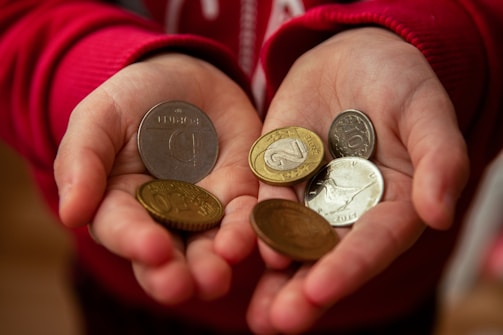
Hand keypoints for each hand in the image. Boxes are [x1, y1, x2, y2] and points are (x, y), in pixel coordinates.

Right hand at [54, 53, 261, 303]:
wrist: (186, 76)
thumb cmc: (134, 98)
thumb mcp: (100, 118)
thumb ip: (83, 161)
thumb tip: (71, 216)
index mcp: (120, 203)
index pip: (123, 229)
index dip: (135, 242)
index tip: (152, 250)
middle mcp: (162, 217)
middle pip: (166, 254)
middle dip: (173, 274)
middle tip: (182, 286)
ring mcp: (204, 209)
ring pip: (207, 246)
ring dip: (212, 266)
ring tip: (215, 280)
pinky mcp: (239, 195)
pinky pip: (245, 217)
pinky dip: (246, 232)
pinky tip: (243, 243)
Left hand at [247, 27, 468, 333]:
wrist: (351, 56)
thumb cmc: (399, 80)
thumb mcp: (425, 110)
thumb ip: (439, 159)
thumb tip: (440, 215)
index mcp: (392, 204)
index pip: (373, 242)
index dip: (348, 267)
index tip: (319, 290)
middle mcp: (349, 210)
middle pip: (328, 256)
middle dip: (304, 290)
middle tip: (278, 322)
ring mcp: (310, 195)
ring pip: (291, 241)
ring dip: (273, 276)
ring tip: (256, 316)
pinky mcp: (277, 174)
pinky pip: (263, 201)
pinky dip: (250, 225)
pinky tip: (232, 248)